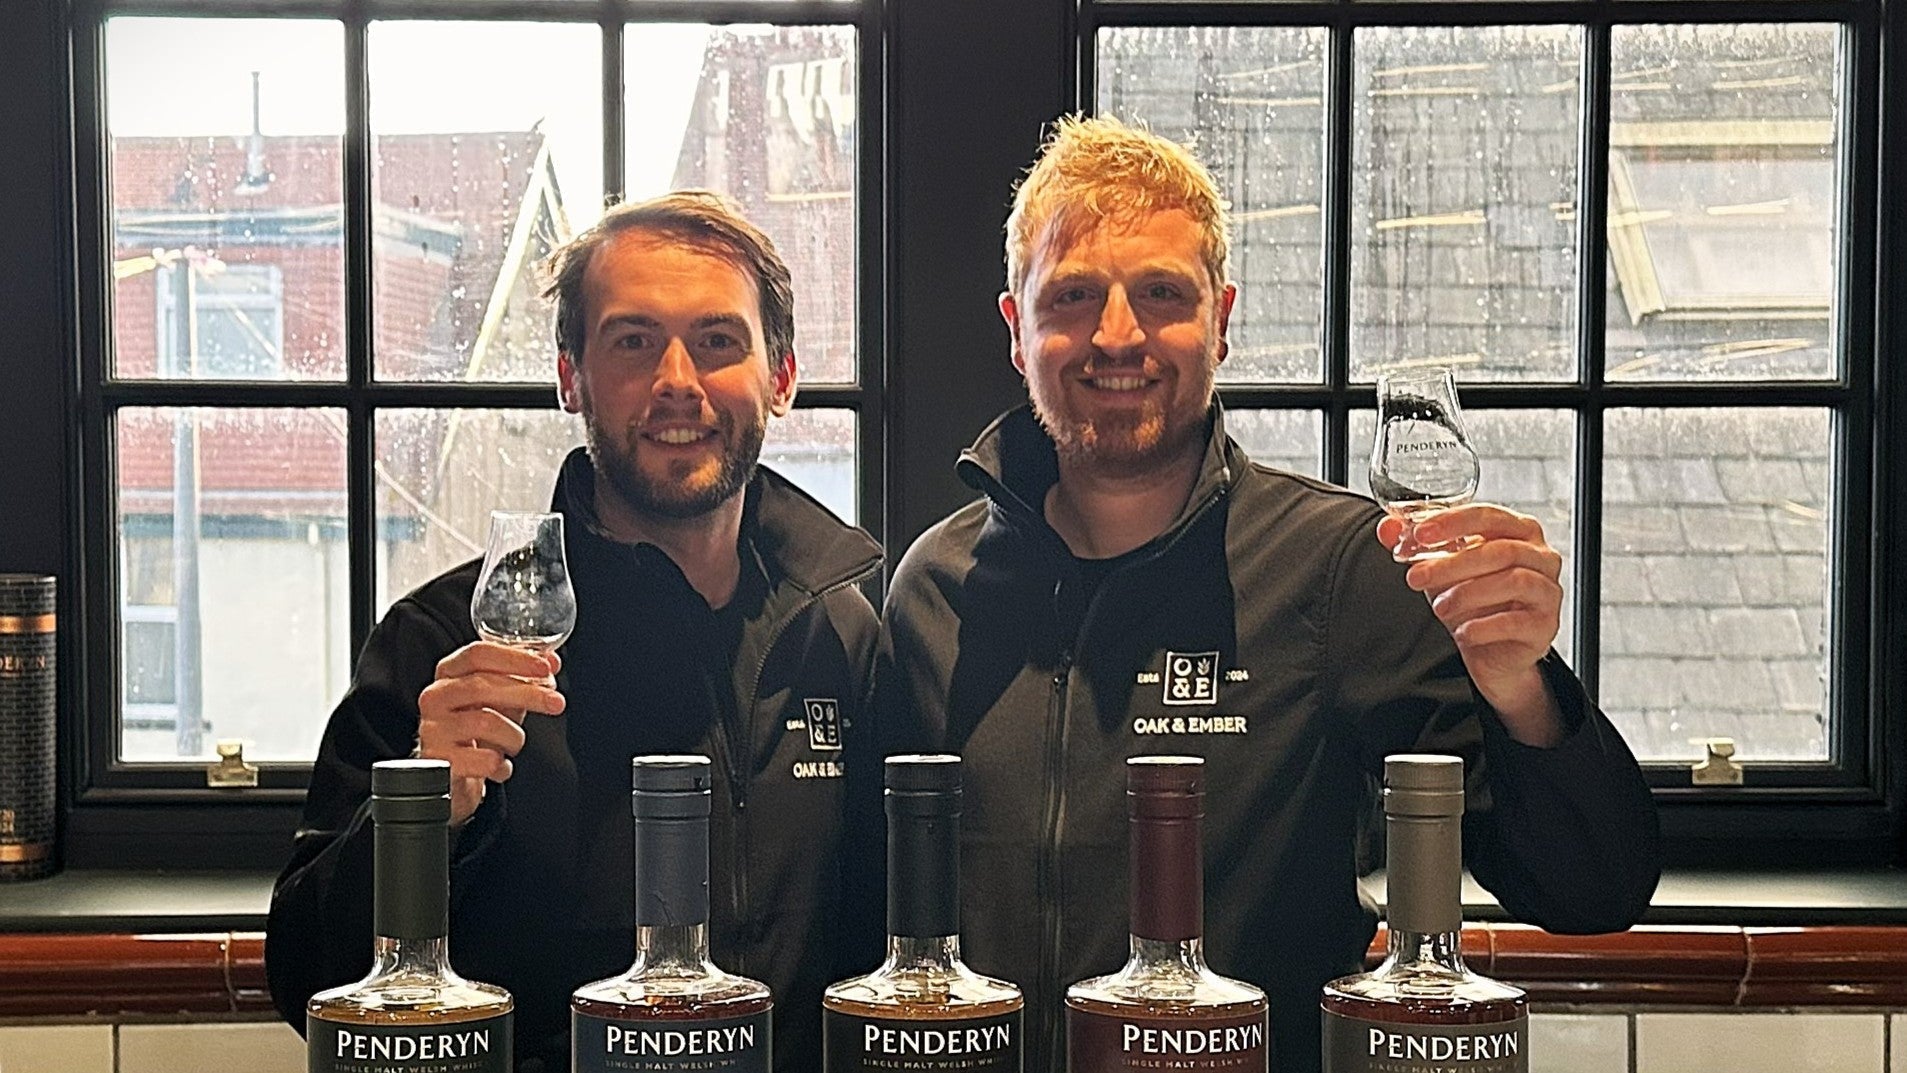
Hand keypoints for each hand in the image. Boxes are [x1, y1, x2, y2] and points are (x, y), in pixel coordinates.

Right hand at [417, 641, 565, 823]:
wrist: (449, 774)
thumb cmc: (476, 729)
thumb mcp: (500, 698)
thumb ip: (523, 678)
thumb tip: (552, 662)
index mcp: (449, 673)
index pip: (478, 654)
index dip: (514, 658)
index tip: (546, 667)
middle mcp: (435, 697)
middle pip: (482, 686)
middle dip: (528, 693)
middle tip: (556, 702)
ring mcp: (433, 729)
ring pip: (485, 723)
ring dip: (513, 735)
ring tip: (514, 743)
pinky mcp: (439, 762)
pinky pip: (483, 760)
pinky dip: (501, 765)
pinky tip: (500, 766)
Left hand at [1377, 504, 1565, 745]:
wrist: (1491, 650)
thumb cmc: (1472, 598)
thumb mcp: (1439, 567)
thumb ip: (1413, 544)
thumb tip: (1387, 527)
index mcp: (1518, 531)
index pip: (1488, 516)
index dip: (1452, 523)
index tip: (1418, 534)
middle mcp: (1541, 557)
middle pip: (1500, 550)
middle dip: (1451, 564)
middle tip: (1415, 577)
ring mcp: (1548, 592)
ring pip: (1513, 581)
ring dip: (1467, 593)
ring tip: (1437, 607)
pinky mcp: (1546, 626)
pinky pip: (1516, 621)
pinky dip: (1483, 626)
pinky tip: (1461, 632)